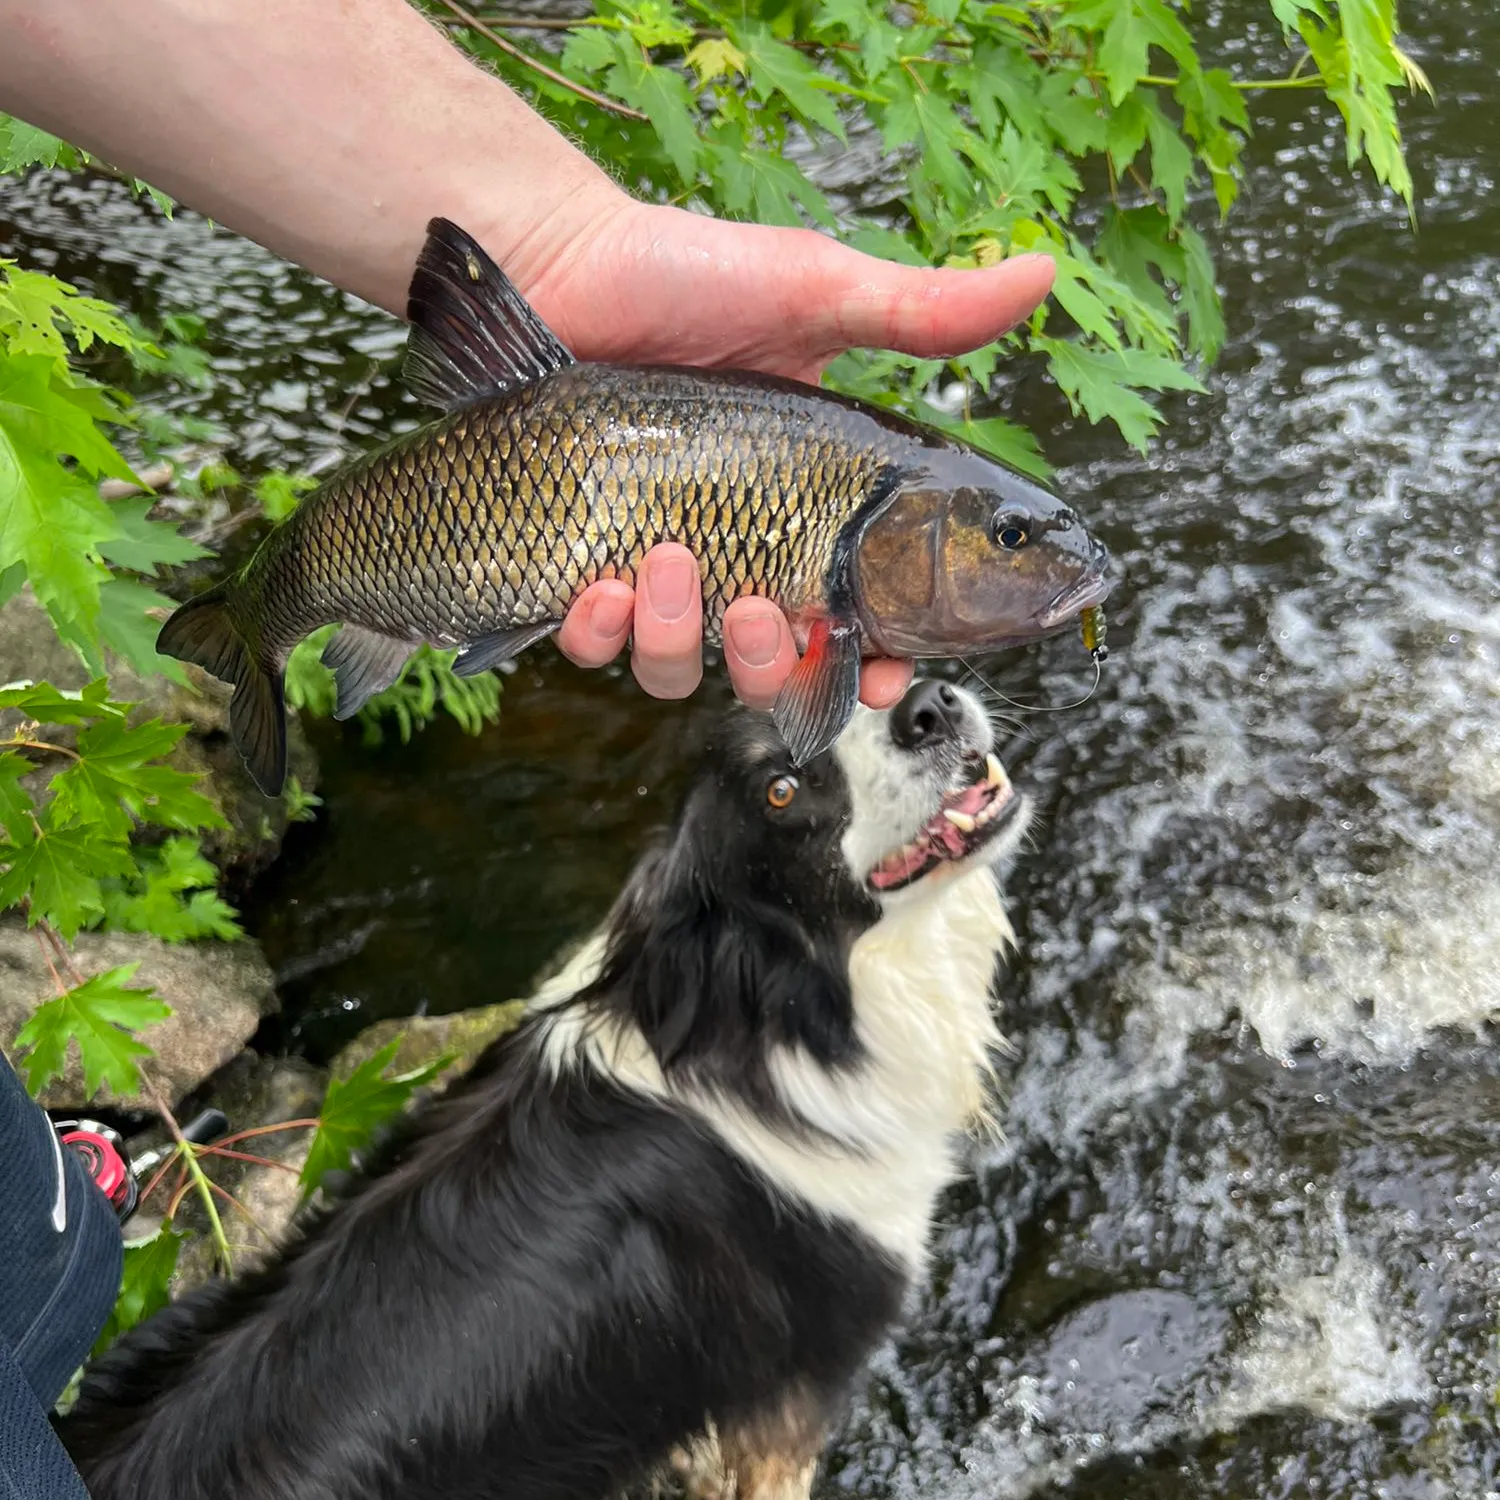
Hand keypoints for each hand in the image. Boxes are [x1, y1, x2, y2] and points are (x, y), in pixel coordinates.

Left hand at [537, 199, 1055, 709]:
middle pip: (770, 668)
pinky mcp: (575, 563)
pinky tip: (600, 582)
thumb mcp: (817, 290)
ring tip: (665, 559)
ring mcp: (653, 562)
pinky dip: (599, 632)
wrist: (558, 260)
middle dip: (773, 665)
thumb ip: (923, 312)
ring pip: (679, 669)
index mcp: (804, 505)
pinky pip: (594, 644)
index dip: (877, 664)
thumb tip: (1044, 271)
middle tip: (761, 610)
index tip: (885, 677)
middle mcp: (732, 544)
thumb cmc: (685, 273)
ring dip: (678, 640)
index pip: (856, 614)